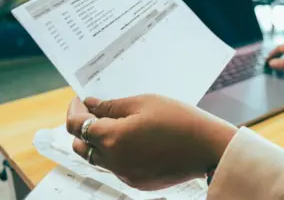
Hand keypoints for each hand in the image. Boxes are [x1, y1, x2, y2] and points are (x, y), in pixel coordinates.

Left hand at [66, 95, 236, 189]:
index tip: (80, 101)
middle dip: (81, 128)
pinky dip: (116, 153)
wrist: (208, 146)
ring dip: (98, 142)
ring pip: (98, 158)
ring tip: (115, 124)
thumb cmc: (179, 119)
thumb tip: (90, 105)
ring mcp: (126, 175)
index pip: (76, 125)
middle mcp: (114, 161)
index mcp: (112, 138)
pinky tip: (133, 140)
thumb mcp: (143, 102)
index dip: (74, 110)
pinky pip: (117, 167)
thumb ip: (111, 105)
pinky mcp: (138, 182)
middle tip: (95, 112)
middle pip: (81, 146)